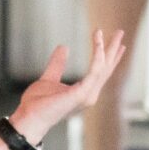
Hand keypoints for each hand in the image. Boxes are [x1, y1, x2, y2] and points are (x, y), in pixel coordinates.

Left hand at [11, 31, 126, 138]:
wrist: (28, 117)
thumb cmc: (37, 104)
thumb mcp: (49, 78)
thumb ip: (58, 64)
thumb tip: (64, 47)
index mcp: (83, 92)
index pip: (101, 72)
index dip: (109, 57)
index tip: (117, 44)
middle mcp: (89, 94)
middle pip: (106, 69)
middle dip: (113, 50)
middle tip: (120, 32)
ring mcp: (87, 95)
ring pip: (102, 67)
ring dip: (105, 48)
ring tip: (104, 32)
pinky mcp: (82, 94)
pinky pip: (94, 71)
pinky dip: (97, 56)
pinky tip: (98, 43)